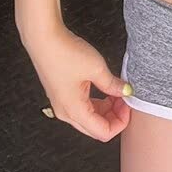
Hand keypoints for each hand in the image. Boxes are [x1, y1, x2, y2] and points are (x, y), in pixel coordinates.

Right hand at [21, 22, 131, 141]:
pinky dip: (96, 101)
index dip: (120, 122)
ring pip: (89, 117)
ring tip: (116, 91)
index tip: (128, 106)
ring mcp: (62, 104)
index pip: (103, 132)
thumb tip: (125, 91)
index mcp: (74, 111)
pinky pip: (82, 107)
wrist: (43, 38)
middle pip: (96, 128)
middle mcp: (65, 112)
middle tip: (124, 99)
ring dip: (106, 109)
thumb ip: (113, 84)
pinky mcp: (61, 94)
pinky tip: (104, 88)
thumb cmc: (64, 53)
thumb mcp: (97, 68)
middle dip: (114, 116)